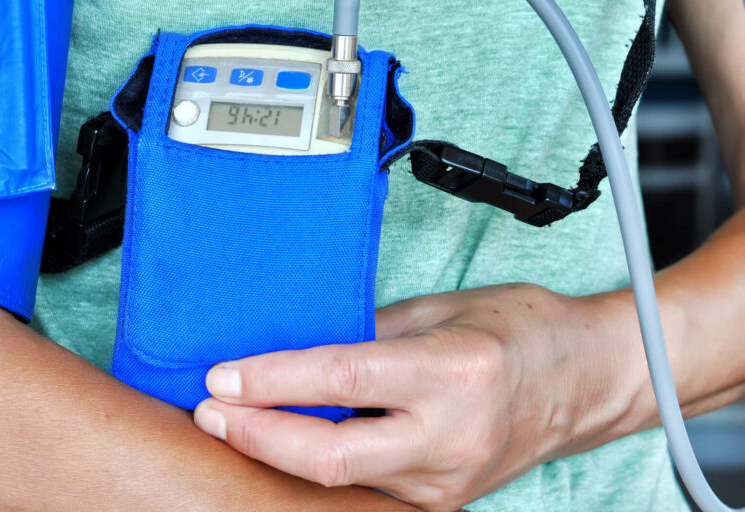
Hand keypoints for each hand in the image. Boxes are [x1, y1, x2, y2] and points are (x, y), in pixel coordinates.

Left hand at [193, 283, 641, 511]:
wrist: (591, 379)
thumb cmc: (522, 329)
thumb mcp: (442, 308)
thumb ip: (370, 329)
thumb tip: (301, 341)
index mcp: (454, 372)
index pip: (342, 380)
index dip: (273, 381)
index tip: (223, 375)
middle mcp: (451, 435)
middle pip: (332, 456)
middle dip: (257, 436)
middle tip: (210, 411)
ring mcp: (449, 477)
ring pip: (344, 478)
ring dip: (281, 452)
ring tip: (234, 421)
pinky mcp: (445, 498)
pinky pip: (368, 482)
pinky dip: (322, 461)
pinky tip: (290, 437)